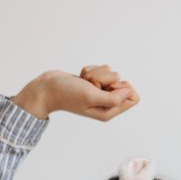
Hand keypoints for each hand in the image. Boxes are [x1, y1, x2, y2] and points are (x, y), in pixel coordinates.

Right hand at [11, 64, 139, 120]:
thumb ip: (113, 98)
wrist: (47, 88)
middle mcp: (106, 102)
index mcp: (109, 111)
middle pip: (122, 83)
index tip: (109, 87)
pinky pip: (101, 69)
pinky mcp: (93, 82)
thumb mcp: (91, 97)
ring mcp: (100, 92)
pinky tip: (80, 78)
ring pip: (110, 73)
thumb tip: (130, 92)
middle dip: (106, 79)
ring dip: (95, 73)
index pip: (133, 98)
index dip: (124, 88)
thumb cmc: (67, 94)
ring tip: (83, 82)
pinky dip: (89, 70)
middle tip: (91, 85)